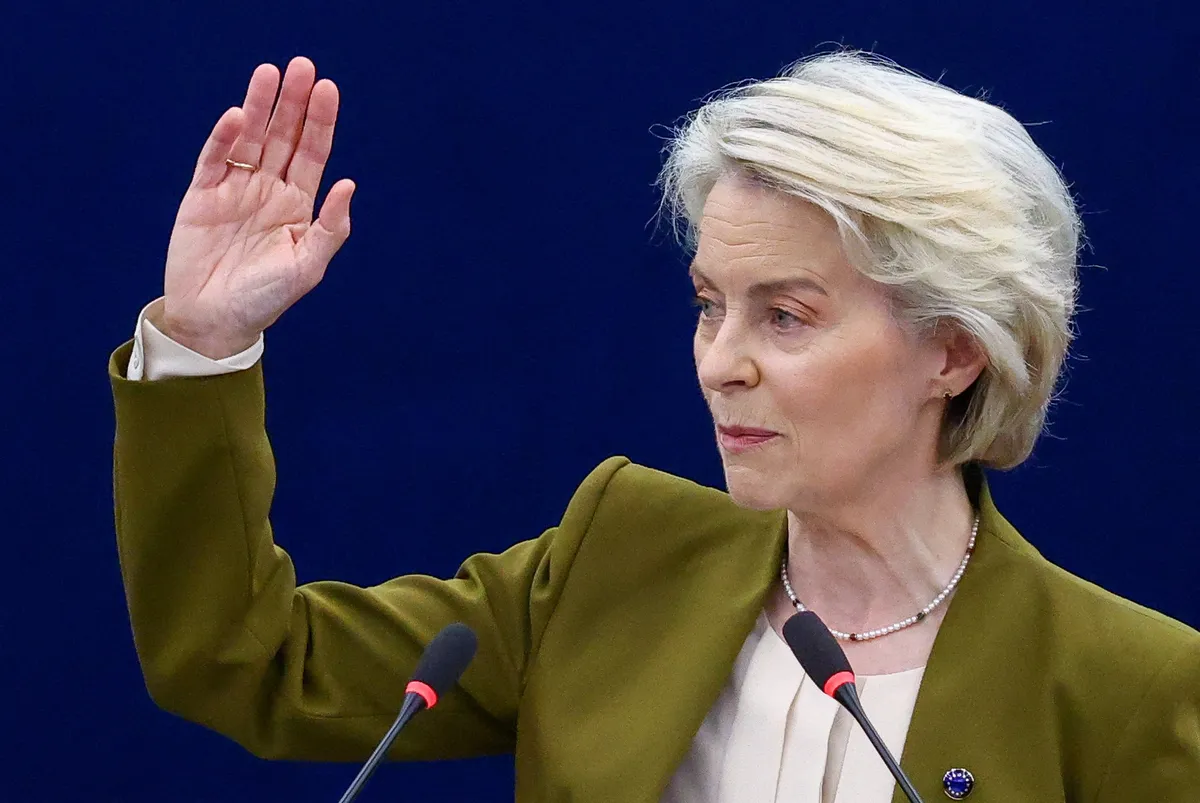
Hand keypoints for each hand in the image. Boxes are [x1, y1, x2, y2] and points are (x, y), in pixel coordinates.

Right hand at [157, 57, 354, 358]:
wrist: (216, 321)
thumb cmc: (265, 299)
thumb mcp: (306, 267)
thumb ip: (330, 229)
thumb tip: (349, 185)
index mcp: (298, 204)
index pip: (312, 153)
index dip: (319, 121)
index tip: (328, 89)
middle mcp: (268, 190)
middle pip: (283, 136)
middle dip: (293, 103)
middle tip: (302, 66)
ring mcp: (235, 189)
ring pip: (250, 139)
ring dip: (260, 106)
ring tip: (269, 72)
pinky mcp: (202, 196)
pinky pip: (215, 160)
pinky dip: (224, 138)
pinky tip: (238, 116)